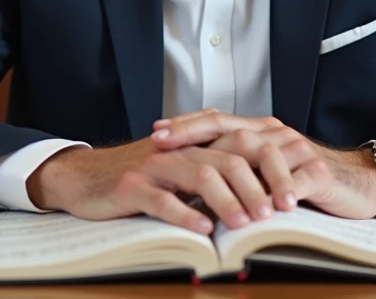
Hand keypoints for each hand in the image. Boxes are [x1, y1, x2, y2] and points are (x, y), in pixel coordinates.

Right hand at [25, 136, 278, 234]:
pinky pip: (162, 199)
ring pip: (200, 174)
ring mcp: (155, 165)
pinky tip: (202, 229)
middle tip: (275, 213)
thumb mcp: (179, 175)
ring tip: (244, 223)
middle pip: (230, 158)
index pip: (245, 147)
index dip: (272, 170)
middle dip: (257, 186)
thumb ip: (214, 180)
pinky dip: (185, 214)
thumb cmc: (137, 181)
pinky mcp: (131, 186)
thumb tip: (260, 201)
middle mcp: (179, 149)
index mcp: (196, 145)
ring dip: (227, 200)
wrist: (83, 178)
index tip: (291, 198)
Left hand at [152, 109, 375, 219]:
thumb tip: (188, 185)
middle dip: (194, 138)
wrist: (358, 184)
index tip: (155, 132)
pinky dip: (275, 193)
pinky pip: (294, 180)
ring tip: (204, 181)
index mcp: (260, 131)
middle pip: (231, 130)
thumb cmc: (304, 182)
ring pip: (260, 156)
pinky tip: (261, 206)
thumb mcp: (265, 174)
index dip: (186, 125)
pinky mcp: (319, 172)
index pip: (217, 120)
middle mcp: (276, 134)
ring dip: (232, 173)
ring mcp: (298, 150)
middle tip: (166, 149)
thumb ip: (235, 172)